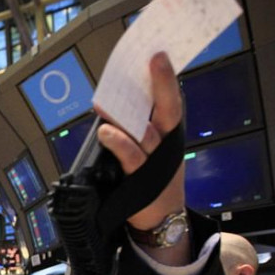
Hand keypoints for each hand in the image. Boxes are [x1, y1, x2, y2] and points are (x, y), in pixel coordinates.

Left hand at [96, 52, 188, 263]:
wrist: (161, 221)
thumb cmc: (151, 182)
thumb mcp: (151, 152)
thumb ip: (138, 128)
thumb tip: (113, 101)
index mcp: (169, 134)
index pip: (169, 101)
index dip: (165, 77)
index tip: (157, 52)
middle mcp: (167, 144)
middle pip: (169, 108)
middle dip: (163, 81)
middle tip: (155, 57)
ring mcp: (156, 161)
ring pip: (146, 132)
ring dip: (128, 113)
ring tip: (112, 96)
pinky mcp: (142, 179)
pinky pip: (130, 156)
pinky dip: (118, 142)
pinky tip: (105, 130)